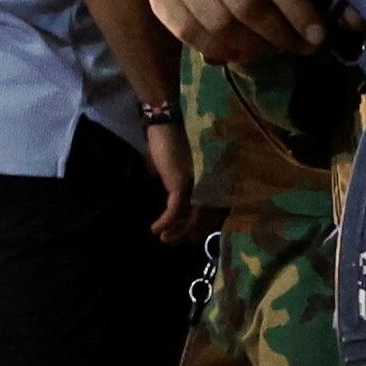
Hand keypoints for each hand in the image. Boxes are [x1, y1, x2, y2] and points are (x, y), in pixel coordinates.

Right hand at [142, 111, 198, 241]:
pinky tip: (155, 229)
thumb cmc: (166, 141)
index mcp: (207, 182)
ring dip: (176, 232)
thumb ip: (169, 177)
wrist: (164, 125)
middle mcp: (207, 186)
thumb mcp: (170, 165)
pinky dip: (164, 222)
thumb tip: (157, 179)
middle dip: (187, 233)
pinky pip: (175, 212)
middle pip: (204, 219)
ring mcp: (196, 186)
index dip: (198, 226)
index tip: (185, 236)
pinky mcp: (182, 186)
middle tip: (171, 240)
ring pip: (192, 220)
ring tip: (163, 238)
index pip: (210, 211)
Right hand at [149, 0, 331, 61]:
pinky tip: (239, 49)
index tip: (317, 35)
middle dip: (279, 33)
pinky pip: (192, 35)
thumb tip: (354, 21)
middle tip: (300, 47)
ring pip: (220, 25)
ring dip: (252, 46)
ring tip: (270, 47)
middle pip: (245, 4)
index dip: (297, 8)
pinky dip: (220, 50)